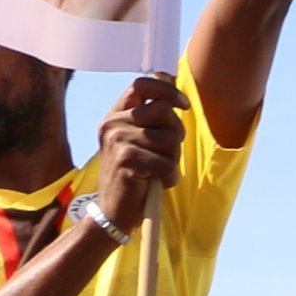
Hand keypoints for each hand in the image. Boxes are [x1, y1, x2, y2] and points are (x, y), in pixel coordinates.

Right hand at [88, 73, 189, 230]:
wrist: (114, 211)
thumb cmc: (137, 173)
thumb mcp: (143, 140)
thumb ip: (154, 116)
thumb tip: (174, 86)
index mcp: (115, 115)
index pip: (142, 84)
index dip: (167, 89)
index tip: (184, 105)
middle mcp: (112, 124)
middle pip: (163, 110)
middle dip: (176, 132)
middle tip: (167, 153)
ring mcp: (116, 141)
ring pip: (169, 138)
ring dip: (173, 158)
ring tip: (157, 170)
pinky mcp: (125, 160)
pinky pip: (166, 162)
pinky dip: (168, 176)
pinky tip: (155, 183)